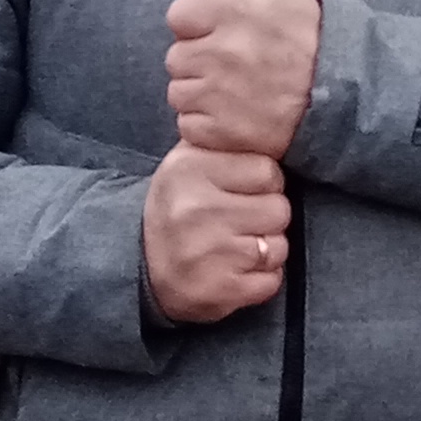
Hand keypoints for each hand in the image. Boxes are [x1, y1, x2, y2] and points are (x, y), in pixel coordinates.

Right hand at [143, 144, 290, 325]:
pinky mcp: (217, 290)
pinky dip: (260, 281)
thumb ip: (229, 147)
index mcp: (190, 169)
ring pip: (278, 247)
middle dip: (267, 219)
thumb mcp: (190, 164)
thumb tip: (278, 129)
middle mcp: (196, 208)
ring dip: (266, 252)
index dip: (264, 184)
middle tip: (240, 224)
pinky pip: (271, 282)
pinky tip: (235, 272)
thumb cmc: (179, 209)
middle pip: (279, 209)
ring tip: (236, 248)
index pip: (268, 171)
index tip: (243, 193)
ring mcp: (207, 252)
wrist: (141, 267)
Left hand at [166, 0, 319, 159]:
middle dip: (200, 59)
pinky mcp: (219, 132)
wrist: (343, 100)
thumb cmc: (310, 39)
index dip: (197, 23)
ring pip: (179, 91)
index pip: (178, 15)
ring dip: (201, 93)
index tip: (221, 30)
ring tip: (236, 91)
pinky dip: (206, 125)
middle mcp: (223, 52)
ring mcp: (220, 95)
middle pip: (176, 56)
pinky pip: (188, 125)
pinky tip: (235, 115)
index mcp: (235, 11)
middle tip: (234, 63)